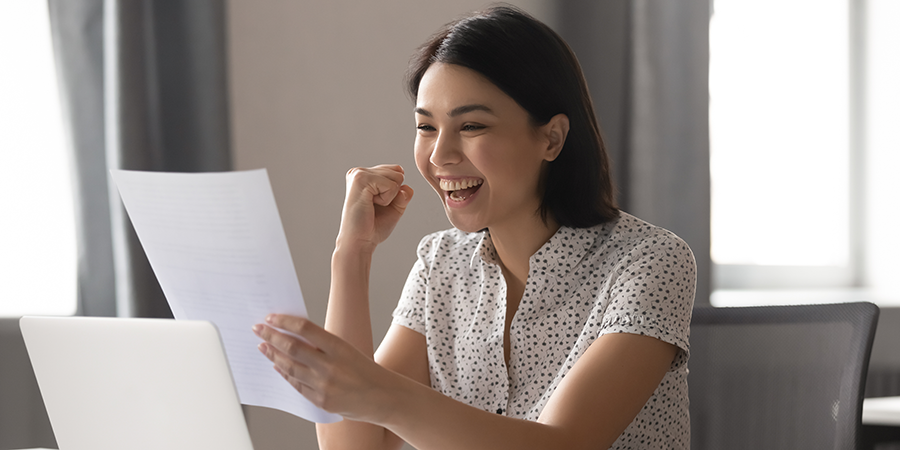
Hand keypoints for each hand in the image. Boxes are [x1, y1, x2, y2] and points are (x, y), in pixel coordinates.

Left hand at [253, 314, 400, 422]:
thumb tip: (293, 335)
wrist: (383, 397)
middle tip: (257, 329)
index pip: (305, 329)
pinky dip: (285, 374)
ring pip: (290, 368)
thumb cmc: (364, 369)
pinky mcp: (321, 401)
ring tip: (262, 347)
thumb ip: (322, 345)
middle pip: (292, 348)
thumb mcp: (347, 350)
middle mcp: (330, 366)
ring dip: (273, 356)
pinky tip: (277, 366)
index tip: (271, 318)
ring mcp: (324, 386)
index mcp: (339, 347)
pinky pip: (297, 385)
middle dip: (271, 337)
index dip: (284, 322)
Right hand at [337, 164, 413, 252]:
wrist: (359, 241)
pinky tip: (370, 205)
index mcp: (365, 175)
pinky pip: (391, 186)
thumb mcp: (395, 207)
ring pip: (396, 177)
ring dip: (390, 197)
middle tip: (375, 206)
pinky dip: (387, 199)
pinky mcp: (361, 179)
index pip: (396, 170)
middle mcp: (360, 172)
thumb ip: (404, 194)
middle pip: (398, 172)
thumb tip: (405, 187)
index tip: (378, 204)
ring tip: (372, 206)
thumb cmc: (373, 227)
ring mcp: (359, 174)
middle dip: (394, 193)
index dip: (395, 190)